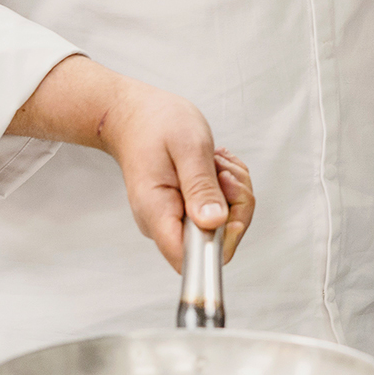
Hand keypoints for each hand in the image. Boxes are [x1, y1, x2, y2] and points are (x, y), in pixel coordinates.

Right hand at [97, 84, 254, 270]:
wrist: (137, 116)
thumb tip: (214, 222)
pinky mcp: (187, 210)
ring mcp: (176, 217)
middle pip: (216, 241)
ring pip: (224, 224)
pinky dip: (228, 187)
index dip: (219, 242)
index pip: (189, 258)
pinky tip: (215, 167)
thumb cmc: (156, 125)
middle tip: (223, 173)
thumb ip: (200, 186)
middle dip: (235, 205)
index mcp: (157, 212)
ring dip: (233, 191)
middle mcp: (164, 222)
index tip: (230, 212)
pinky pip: (222, 210)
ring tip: (216, 164)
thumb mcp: (187, 147)